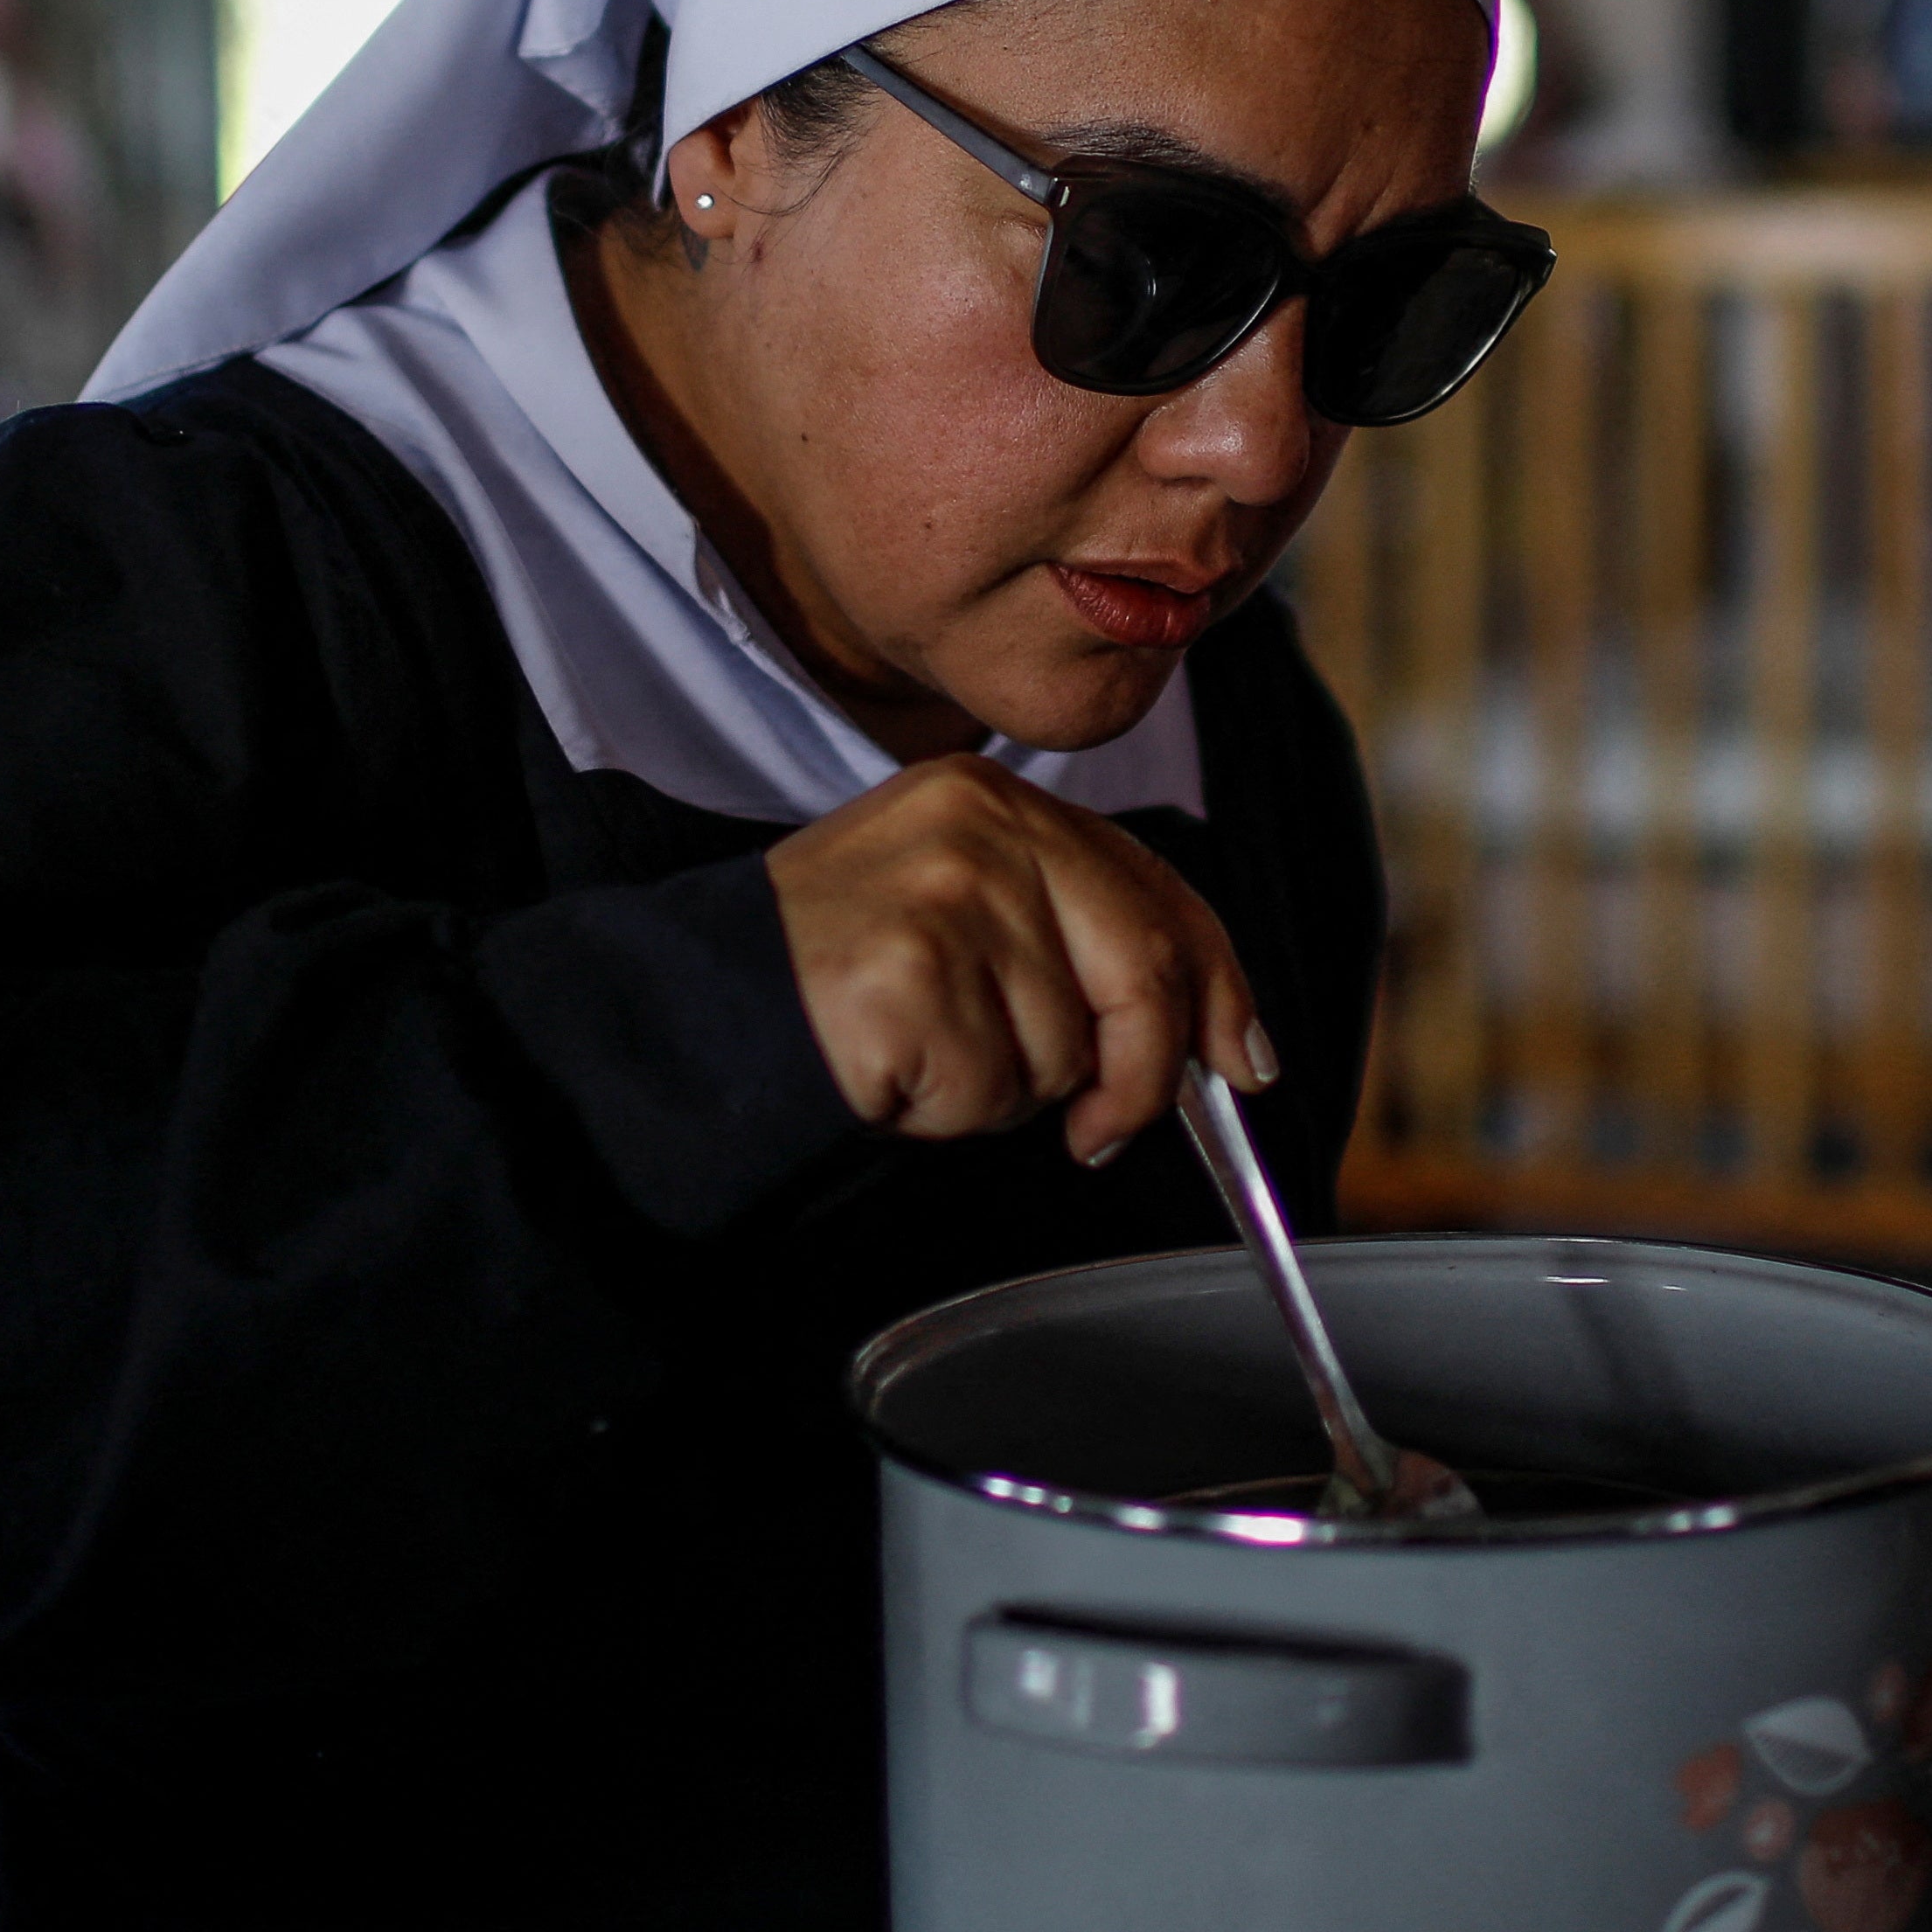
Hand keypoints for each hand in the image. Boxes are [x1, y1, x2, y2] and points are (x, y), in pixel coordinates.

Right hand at [765, 756, 1275, 1163]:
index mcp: (995, 800)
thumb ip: (1069, 939)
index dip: (1216, 986)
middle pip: (1140, 970)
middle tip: (1099, 1132)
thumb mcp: (960, 911)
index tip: (1240, 1062)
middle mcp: (979, 828)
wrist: (691, 1005)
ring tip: (922, 1054)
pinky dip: (949, 1112)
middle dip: (1140, 1076)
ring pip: (1064, 1048)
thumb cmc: (828, 974)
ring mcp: (945, 896)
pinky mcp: (910, 974)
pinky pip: (992, 1088)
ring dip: (1005, 1090)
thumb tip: (1207, 1039)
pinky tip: (891, 1074)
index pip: (1155, 888)